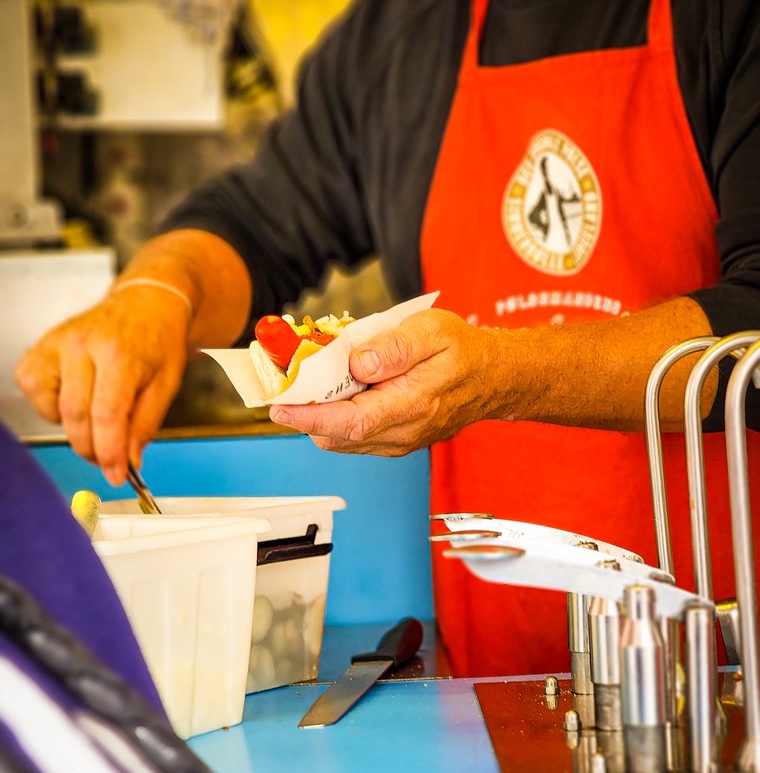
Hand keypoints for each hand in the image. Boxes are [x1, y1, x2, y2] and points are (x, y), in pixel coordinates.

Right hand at [15, 287, 188, 484]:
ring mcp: (57, 343)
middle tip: (109, 458)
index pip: (107, 414)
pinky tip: (76, 398)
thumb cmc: (157, 341)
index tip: (116, 475)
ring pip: (53, 407)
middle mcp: (83, 344)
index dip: (109, 452)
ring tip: (98, 417)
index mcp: (120, 352)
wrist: (145, 303)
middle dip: (92, 448)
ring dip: (74, 427)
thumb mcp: (166, 384)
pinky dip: (52, 406)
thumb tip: (127, 462)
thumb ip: (145, 425)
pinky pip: (34, 390)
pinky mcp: (41, 347)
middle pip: (76, 415)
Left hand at [268, 309, 502, 455]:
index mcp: (411, 405)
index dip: (308, 417)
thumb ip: (394, 347)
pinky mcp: (394, 440)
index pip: (349, 423)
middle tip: (285, 381)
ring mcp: (397, 441)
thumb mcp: (433, 331)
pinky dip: (334, 417)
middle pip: (336, 435)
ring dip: (318, 415)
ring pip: (341, 439)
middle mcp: (402, 433)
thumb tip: (357, 361)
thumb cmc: (464, 352)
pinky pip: (353, 437)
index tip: (278, 406)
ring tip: (308, 382)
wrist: (494, 378)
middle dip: (304, 411)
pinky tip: (334, 391)